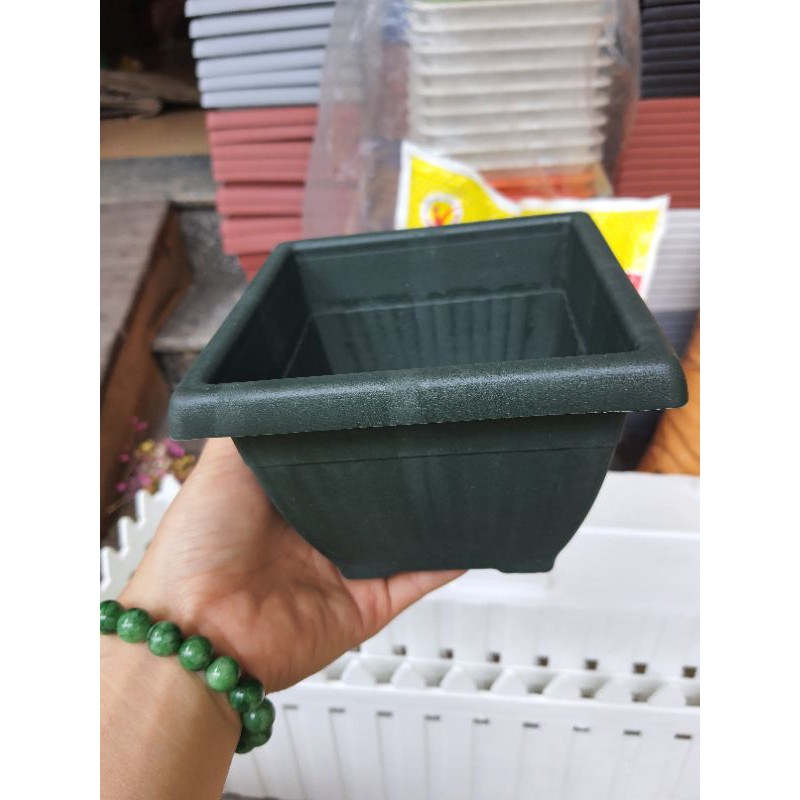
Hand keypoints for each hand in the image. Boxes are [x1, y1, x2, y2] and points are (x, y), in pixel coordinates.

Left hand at [120, 438, 462, 690]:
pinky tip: (466, 533)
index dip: (356, 439)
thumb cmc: (194, 550)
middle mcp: (314, 535)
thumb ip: (253, 425)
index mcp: (283, 501)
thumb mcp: (219, 465)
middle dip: (396, 472)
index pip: (333, 462)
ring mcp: (343, 571)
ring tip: (456, 474)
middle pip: (370, 499)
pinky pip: (417, 580)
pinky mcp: (366, 605)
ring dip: (427, 513)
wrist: (200, 632)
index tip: (384, 408)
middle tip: (428, 433)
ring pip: (401, 537)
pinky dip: (446, 560)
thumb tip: (274, 388)